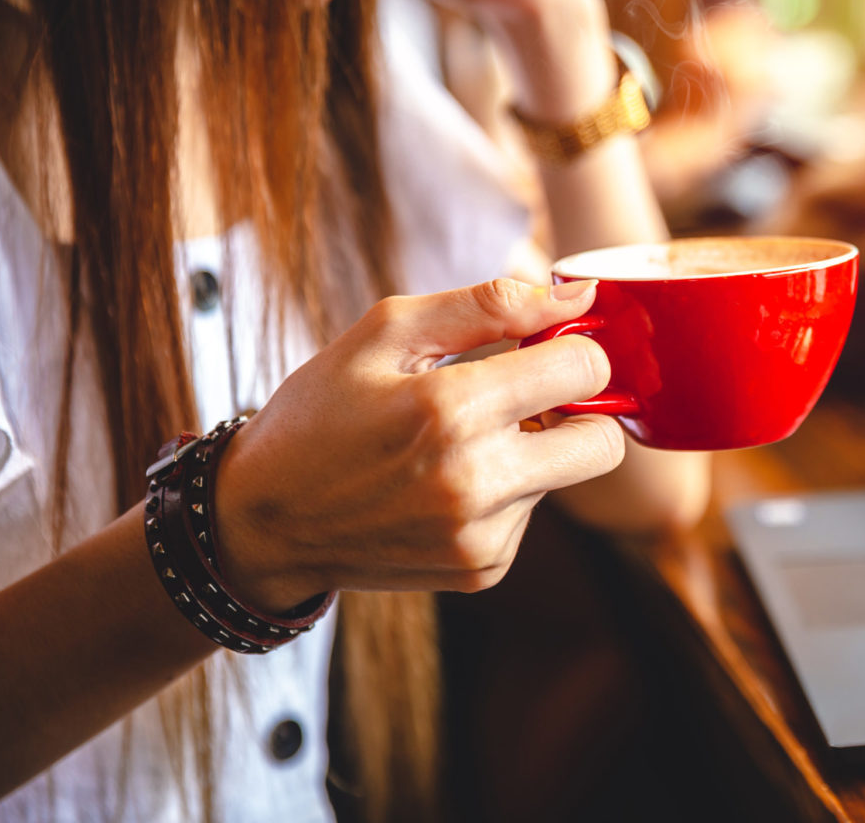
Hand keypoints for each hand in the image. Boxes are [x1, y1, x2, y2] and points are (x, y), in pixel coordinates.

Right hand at [211, 278, 624, 609]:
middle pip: (604, 442)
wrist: (259, 522)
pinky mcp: (483, 569)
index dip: (574, 349)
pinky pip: (532, 514)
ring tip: (457, 442)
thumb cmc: (320, 410)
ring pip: (566, 476)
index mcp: (451, 410)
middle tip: (527, 395)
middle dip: (581, 410)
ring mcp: (482, 536)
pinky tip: (445, 483)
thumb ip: (491, 305)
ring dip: (533, 451)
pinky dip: (506, 491)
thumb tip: (578, 295)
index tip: (543, 348)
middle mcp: (476, 482)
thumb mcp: (387, 331)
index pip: (585, 370)